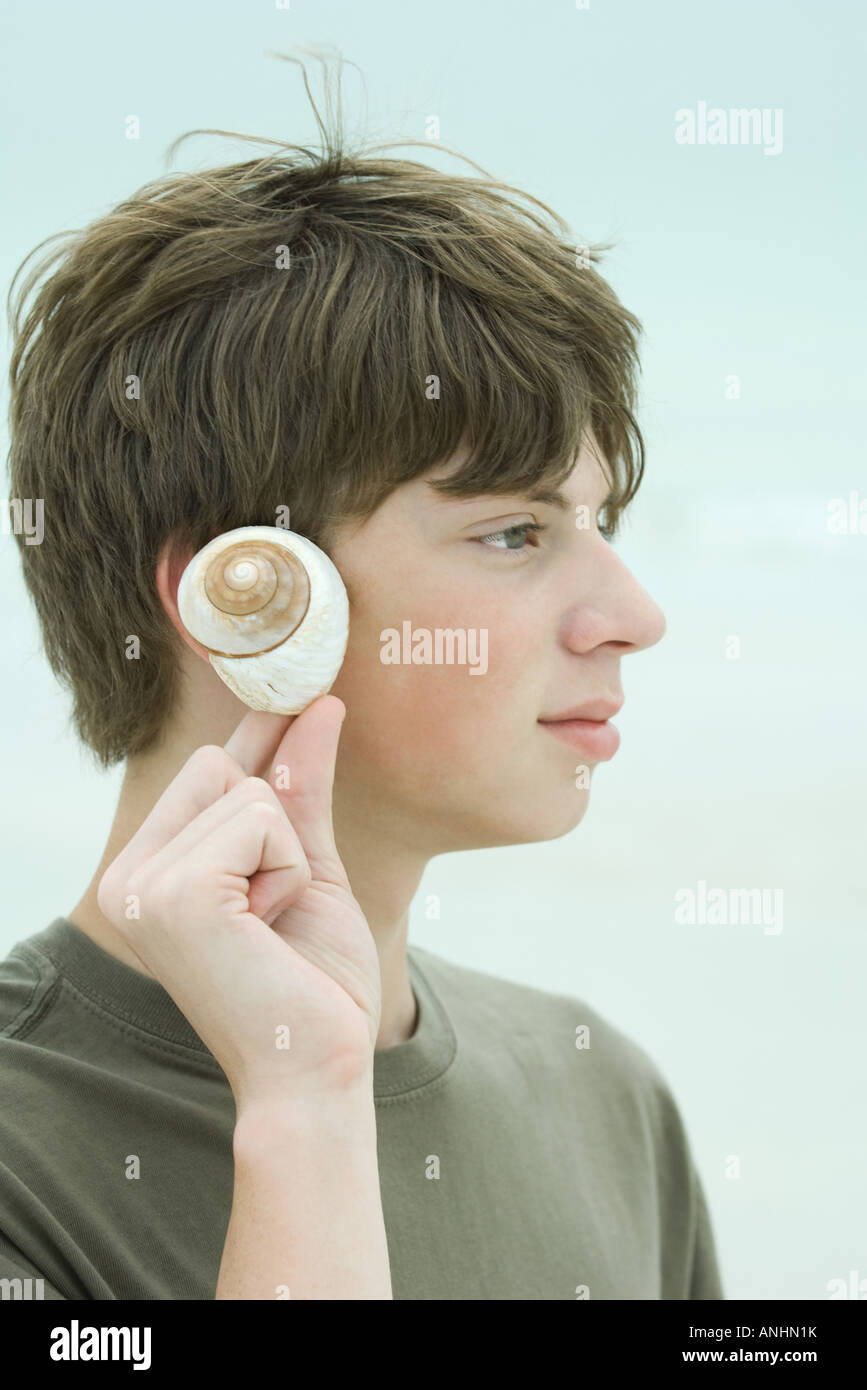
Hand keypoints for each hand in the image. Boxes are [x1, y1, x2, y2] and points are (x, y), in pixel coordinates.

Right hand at [96, 696, 381, 1110]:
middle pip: (219, 767)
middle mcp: (131, 874)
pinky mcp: (176, 893)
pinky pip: (259, 817)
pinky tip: (270, 925)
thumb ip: (301, 790)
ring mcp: (145, 884)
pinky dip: (287, 866)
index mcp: (150, 871)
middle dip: (274, 824)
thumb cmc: (314, 981)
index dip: (255, 735)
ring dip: (285, 853)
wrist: (317, 1068)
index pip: (205, 771)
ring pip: (244, 789)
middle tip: (273, 909)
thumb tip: (320, 704)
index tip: (296, 687)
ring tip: (271, 923)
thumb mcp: (307, 869)